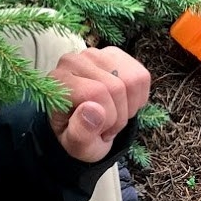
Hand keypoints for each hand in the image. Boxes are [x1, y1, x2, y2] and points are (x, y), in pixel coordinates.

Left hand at [47, 46, 151, 162]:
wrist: (86, 127)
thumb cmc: (79, 136)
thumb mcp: (75, 145)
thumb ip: (80, 133)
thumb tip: (94, 109)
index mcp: (58, 80)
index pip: (96, 92)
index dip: (107, 118)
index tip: (100, 131)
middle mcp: (74, 61)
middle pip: (116, 87)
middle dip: (119, 116)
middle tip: (107, 127)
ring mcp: (96, 54)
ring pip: (132, 81)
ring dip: (130, 108)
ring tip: (114, 117)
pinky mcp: (116, 55)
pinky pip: (142, 76)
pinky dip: (138, 99)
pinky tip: (123, 105)